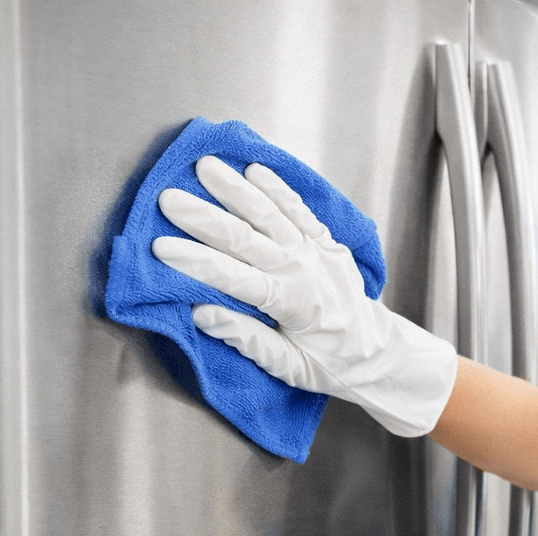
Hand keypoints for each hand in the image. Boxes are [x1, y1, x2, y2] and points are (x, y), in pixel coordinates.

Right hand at [152, 156, 457, 436]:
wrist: (377, 350)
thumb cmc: (329, 364)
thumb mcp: (289, 368)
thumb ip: (248, 340)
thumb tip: (203, 314)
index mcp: (292, 305)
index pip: (236, 279)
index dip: (197, 262)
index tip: (161, 246)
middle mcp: (305, 271)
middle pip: (248, 239)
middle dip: (205, 217)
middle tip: (168, 198)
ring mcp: (317, 251)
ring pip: (272, 214)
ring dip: (237, 189)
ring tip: (206, 166)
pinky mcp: (325, 241)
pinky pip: (299, 209)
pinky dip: (278, 188)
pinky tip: (254, 169)